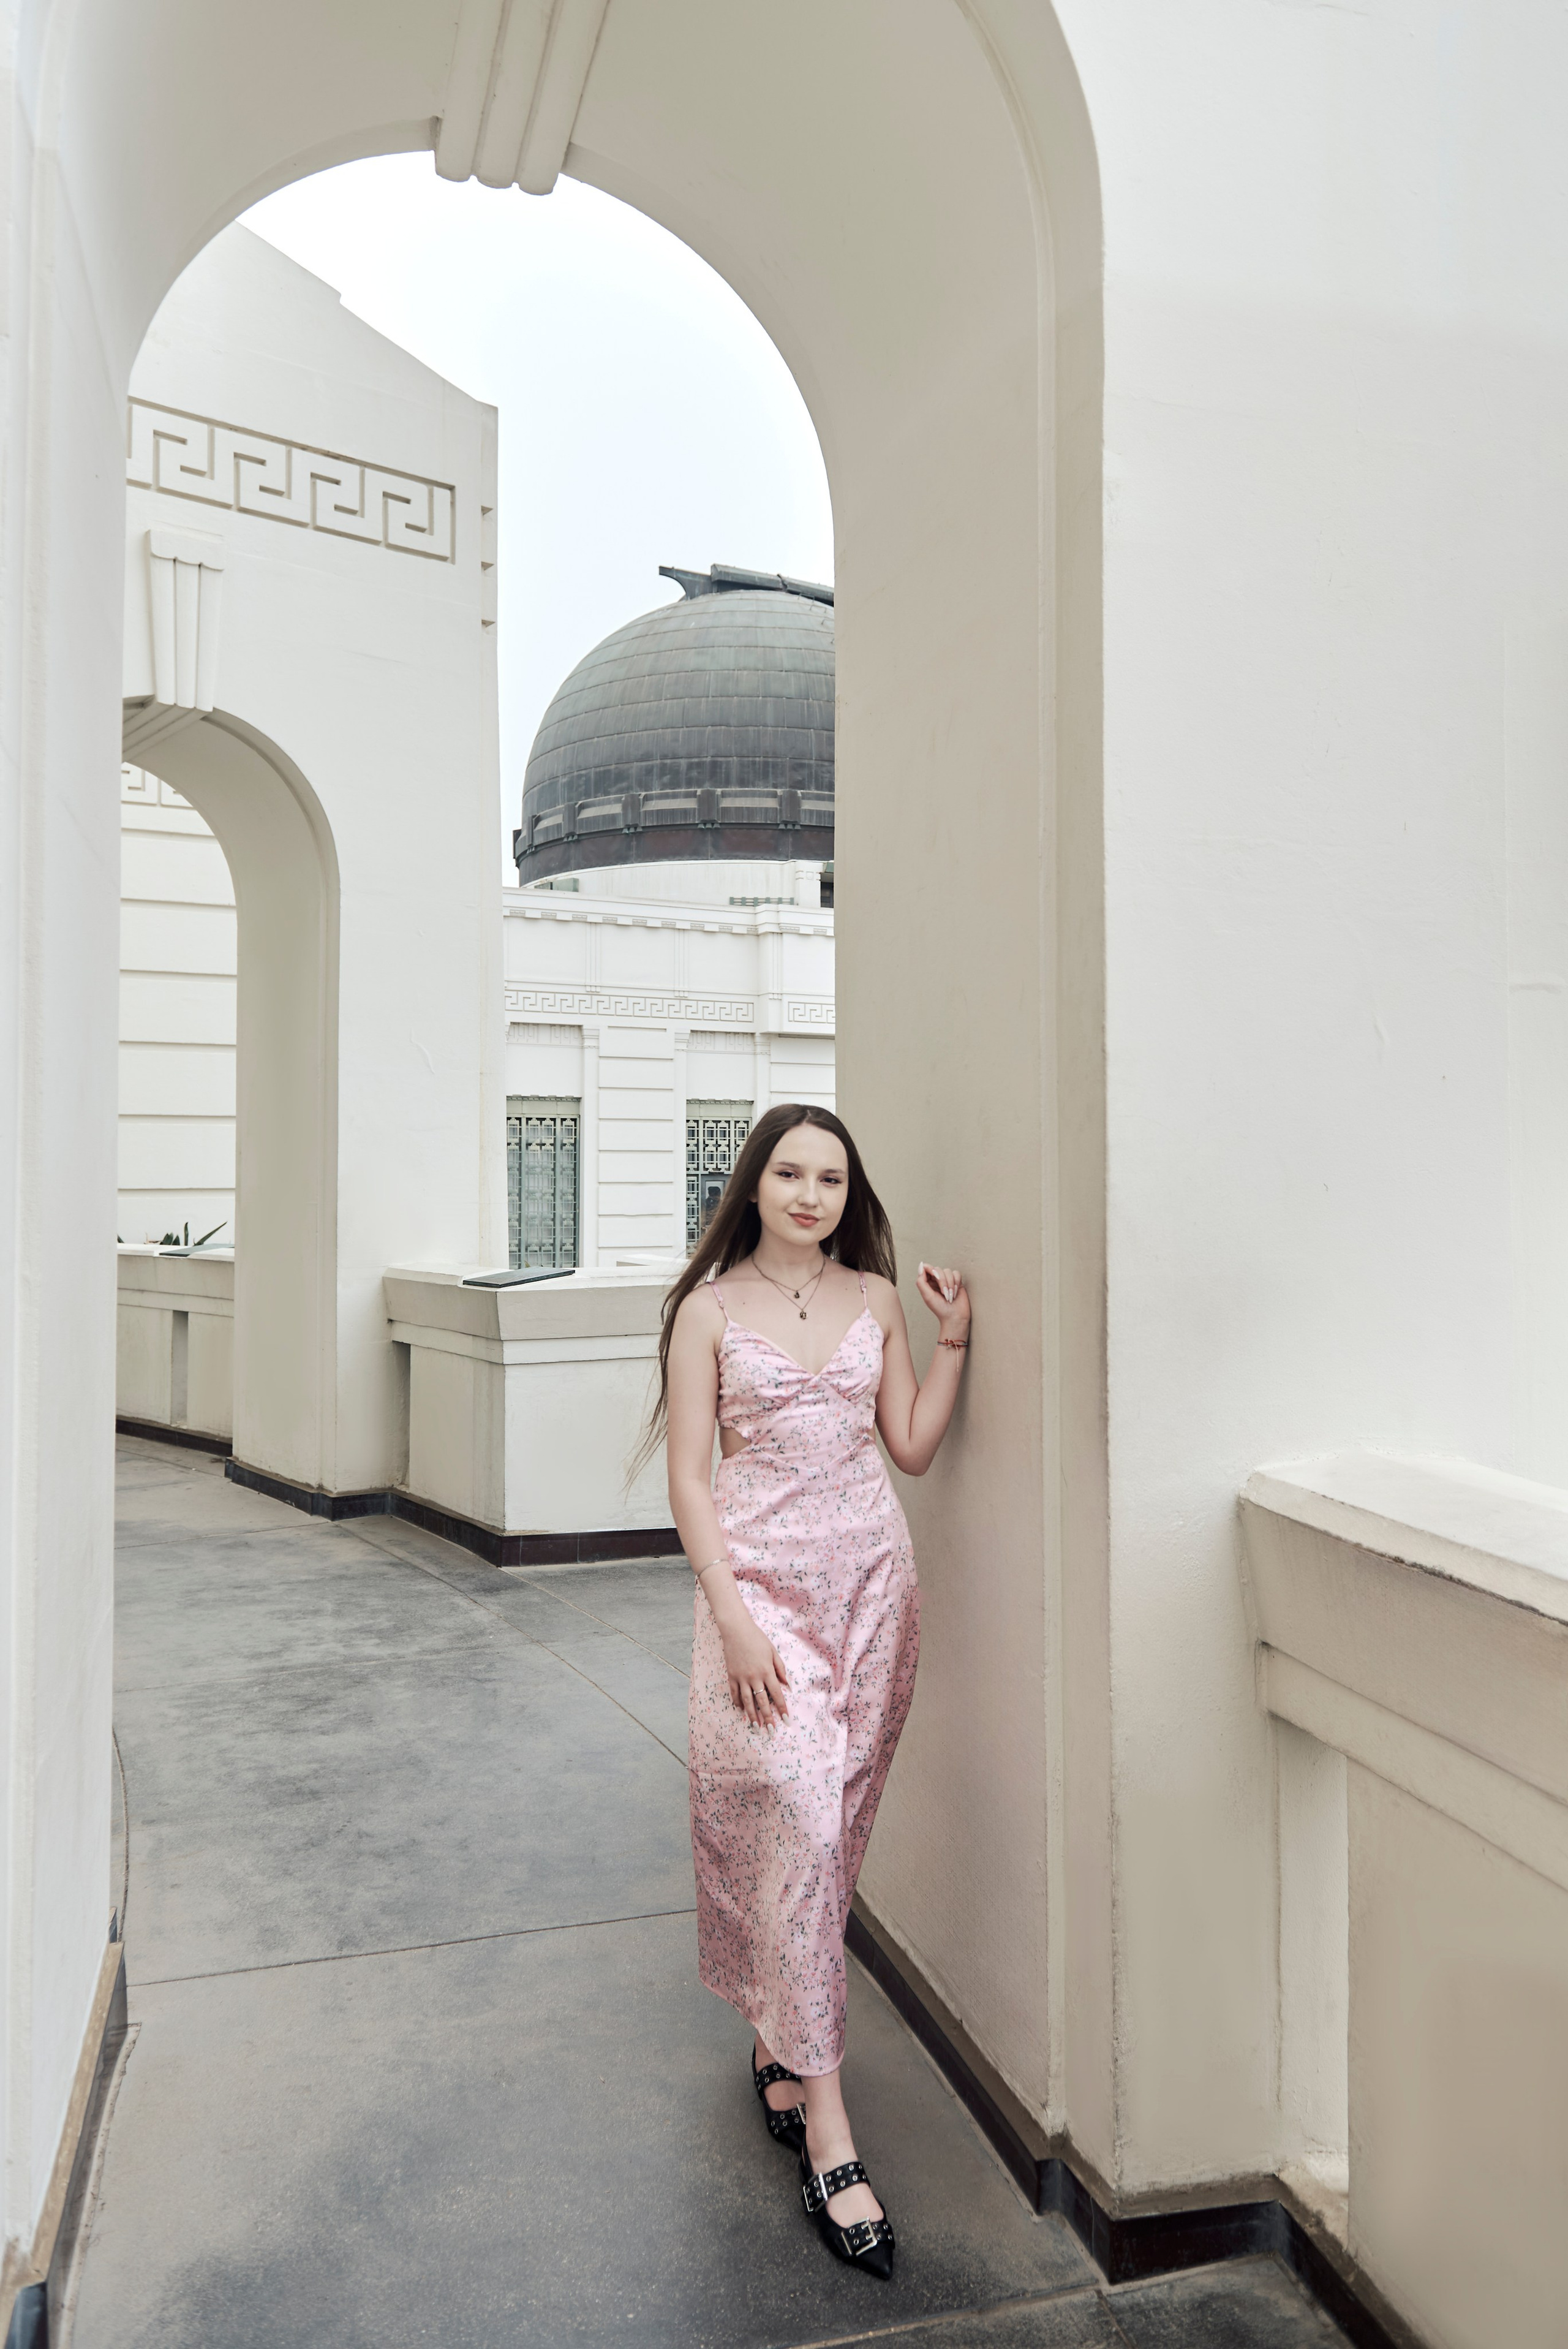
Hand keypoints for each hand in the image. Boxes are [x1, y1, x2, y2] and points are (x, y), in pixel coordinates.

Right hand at [719, 1606, 790, 1729]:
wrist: (736, 1630)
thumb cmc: (757, 1639)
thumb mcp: (773, 1651)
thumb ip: (780, 1669)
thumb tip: (787, 1685)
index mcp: (767, 1671)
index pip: (777, 1695)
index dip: (782, 1709)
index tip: (786, 1720)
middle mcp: (754, 1677)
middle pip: (762, 1702)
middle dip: (768, 1718)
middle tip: (771, 1731)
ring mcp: (741, 1677)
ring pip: (747, 1701)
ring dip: (752, 1716)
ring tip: (756, 1727)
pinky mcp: (731, 1676)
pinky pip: (734, 1693)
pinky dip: (738, 1703)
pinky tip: (741, 1710)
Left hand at [917, 1260, 970, 1338]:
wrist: (955, 1317)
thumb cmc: (940, 1309)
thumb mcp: (927, 1296)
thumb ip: (921, 1281)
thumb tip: (921, 1265)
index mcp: (927, 1283)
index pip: (926, 1268)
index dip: (931, 1270)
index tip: (935, 1278)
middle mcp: (936, 1280)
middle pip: (938, 1269)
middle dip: (942, 1281)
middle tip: (944, 1293)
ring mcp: (947, 1280)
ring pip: (948, 1271)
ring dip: (950, 1284)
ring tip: (950, 1296)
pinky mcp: (957, 1282)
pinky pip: (956, 1273)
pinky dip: (956, 1283)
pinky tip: (955, 1293)